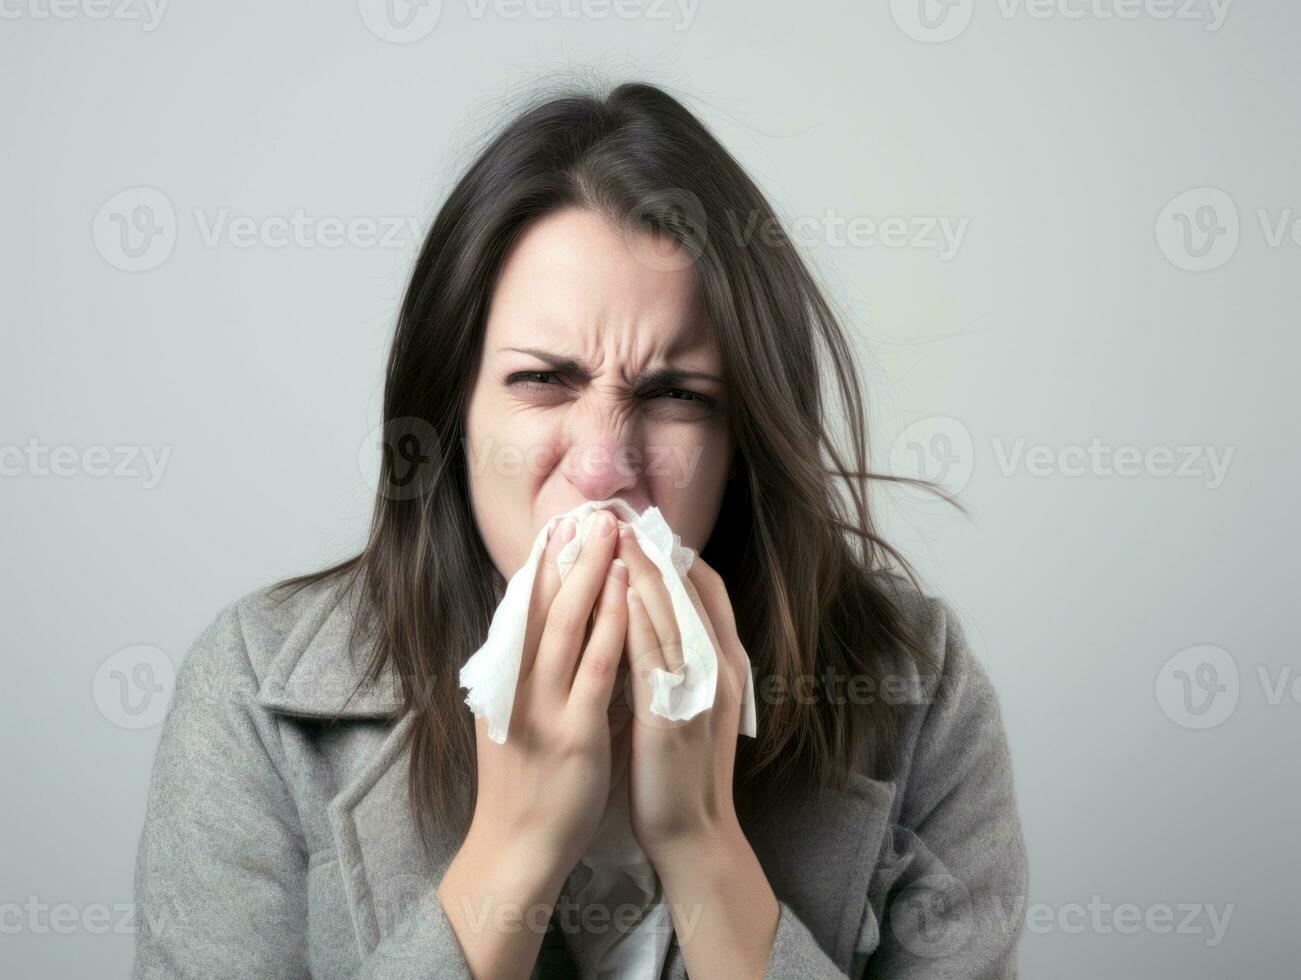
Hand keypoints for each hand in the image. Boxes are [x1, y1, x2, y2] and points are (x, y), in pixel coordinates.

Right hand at [467, 509, 630, 873]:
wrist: (515, 850)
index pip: (520, 611)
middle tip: (588, 514)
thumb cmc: (523, 786)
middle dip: (566, 557)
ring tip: (608, 535)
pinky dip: (611, 626)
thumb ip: (526, 678)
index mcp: (501, 683)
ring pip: (566, 626)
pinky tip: (626, 595)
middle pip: (541, 606)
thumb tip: (546, 634)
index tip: (558, 529)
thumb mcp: (511, 720)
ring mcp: (542, 709)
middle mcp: (515, 687)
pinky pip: (596, 670)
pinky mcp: (573, 734)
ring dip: (589, 575)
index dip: (540, 567)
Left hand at [613, 526, 749, 861]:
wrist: (695, 834)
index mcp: (728, 664)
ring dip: (640, 569)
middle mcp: (721, 668)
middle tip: (621, 513)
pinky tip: (614, 588)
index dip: (676, 553)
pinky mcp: (671, 713)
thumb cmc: (682, 771)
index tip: (644, 525)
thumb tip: (649, 617)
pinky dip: (634, 615)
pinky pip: (651, 652)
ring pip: (670, 612)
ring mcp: (700, 690)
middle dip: (654, 549)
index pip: (707, 589)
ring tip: (611, 533)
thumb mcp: (692, 703)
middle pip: (689, 591)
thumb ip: (680, 660)